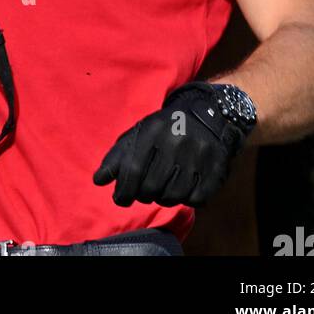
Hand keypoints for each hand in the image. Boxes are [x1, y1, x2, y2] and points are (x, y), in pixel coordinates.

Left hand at [92, 82, 249, 207]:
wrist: (210, 114)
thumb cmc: (167, 127)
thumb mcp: (140, 132)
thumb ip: (118, 156)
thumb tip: (98, 181)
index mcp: (153, 131)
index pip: (133, 169)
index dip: (123, 190)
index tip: (120, 199)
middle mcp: (175, 143)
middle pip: (151, 187)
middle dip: (143, 195)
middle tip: (144, 192)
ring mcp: (197, 157)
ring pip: (172, 196)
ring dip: (164, 198)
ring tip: (163, 188)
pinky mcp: (215, 170)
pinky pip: (195, 199)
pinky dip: (186, 199)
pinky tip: (183, 187)